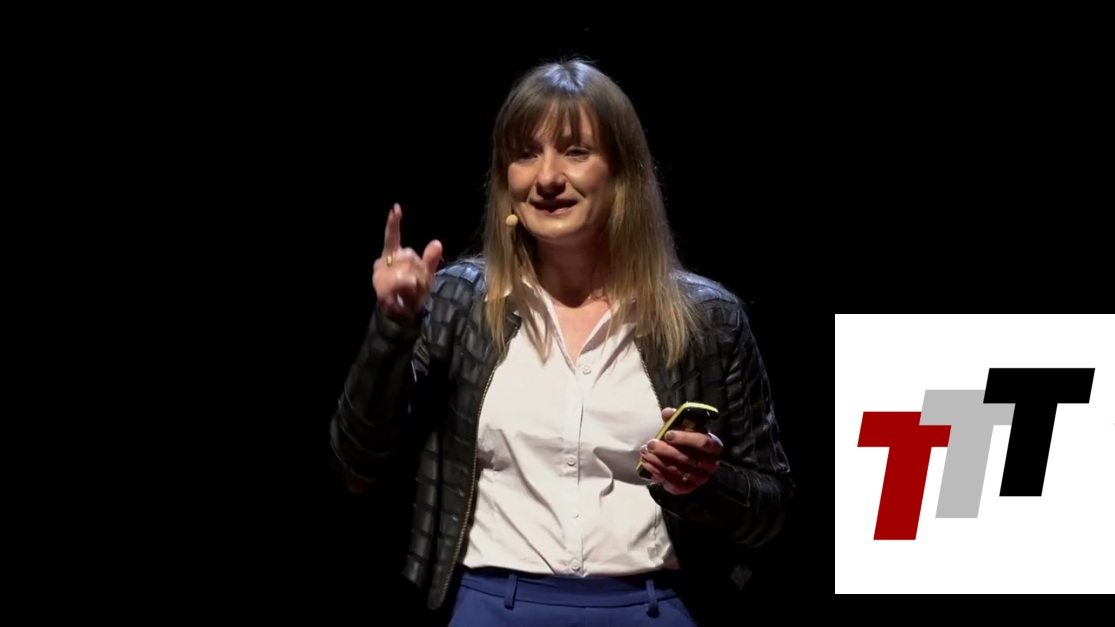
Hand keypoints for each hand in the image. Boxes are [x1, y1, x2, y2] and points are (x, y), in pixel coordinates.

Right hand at [373, 203, 442, 320]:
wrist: (403, 316)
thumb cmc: (413, 294)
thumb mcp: (426, 276)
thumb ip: (430, 260)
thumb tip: (437, 242)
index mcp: (394, 256)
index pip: (393, 237)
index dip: (394, 223)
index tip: (396, 208)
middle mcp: (384, 262)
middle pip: (410, 255)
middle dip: (421, 271)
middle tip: (418, 286)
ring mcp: (380, 275)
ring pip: (409, 269)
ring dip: (417, 282)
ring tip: (412, 292)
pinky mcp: (381, 287)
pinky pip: (404, 280)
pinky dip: (410, 287)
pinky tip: (407, 293)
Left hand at [639, 407, 722, 494]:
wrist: (687, 464)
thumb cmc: (686, 442)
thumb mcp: (684, 428)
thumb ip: (676, 419)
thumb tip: (667, 412)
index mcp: (714, 446)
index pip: (703, 442)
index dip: (685, 438)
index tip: (667, 434)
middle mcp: (711, 464)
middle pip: (689, 458)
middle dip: (666, 450)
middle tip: (650, 444)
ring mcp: (700, 479)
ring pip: (678, 470)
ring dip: (658, 461)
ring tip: (644, 452)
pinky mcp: (687, 488)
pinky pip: (671, 481)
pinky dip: (656, 471)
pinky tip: (646, 463)